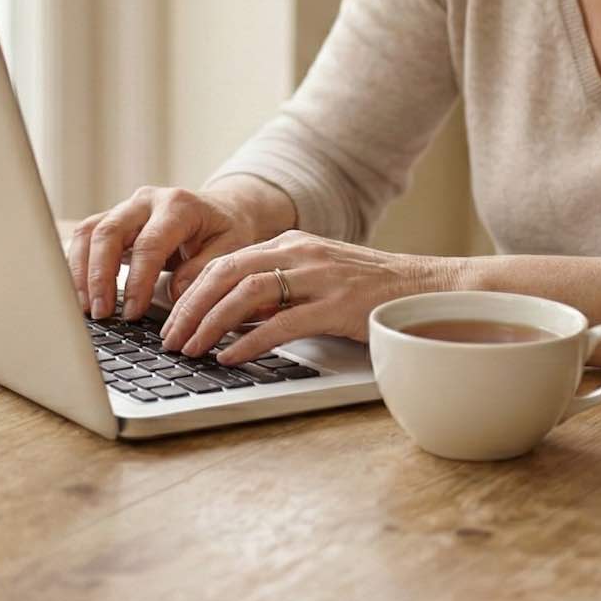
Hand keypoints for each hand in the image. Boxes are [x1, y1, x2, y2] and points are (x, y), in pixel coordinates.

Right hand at [66, 183, 281, 322]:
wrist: (222, 209)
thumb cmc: (226, 230)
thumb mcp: (231, 247)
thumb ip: (204, 269)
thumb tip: (175, 293)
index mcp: (178, 206)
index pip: (149, 244)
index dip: (137, 281)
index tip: (132, 312)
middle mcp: (147, 200)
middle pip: (109, 232)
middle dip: (100, 276)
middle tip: (100, 312)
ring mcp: (127, 208)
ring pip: (90, 232)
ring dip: (82, 271)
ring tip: (85, 307)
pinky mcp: (114, 219)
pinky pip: (87, 236)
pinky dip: (78, 264)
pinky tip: (81, 293)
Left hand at [160, 230, 454, 362]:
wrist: (430, 289)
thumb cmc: (373, 291)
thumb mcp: (319, 279)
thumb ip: (280, 291)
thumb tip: (233, 317)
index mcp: (293, 244)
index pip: (226, 261)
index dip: (192, 289)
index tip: (171, 316)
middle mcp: (301, 253)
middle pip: (226, 273)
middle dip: (190, 307)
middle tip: (170, 338)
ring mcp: (320, 277)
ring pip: (246, 294)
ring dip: (210, 323)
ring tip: (191, 349)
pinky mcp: (337, 306)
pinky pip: (280, 323)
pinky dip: (248, 341)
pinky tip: (230, 357)